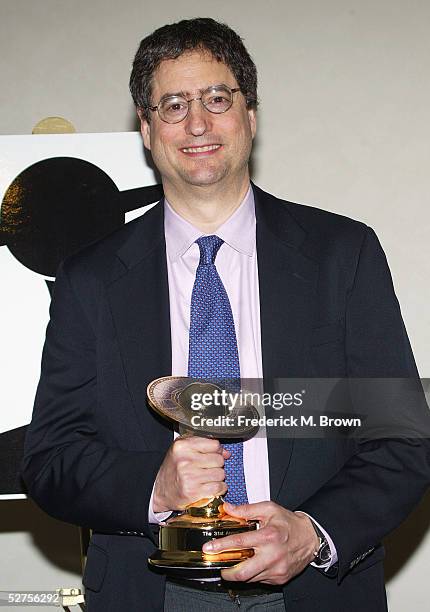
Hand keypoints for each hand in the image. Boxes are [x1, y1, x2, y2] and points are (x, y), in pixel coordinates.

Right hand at [153, 436, 230, 511]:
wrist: (160, 491)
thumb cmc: (174, 469)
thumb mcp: (184, 451)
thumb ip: (205, 446)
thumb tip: (226, 453)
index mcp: (182, 446)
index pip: (214, 444)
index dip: (216, 450)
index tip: (211, 455)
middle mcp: (185, 460)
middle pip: (219, 459)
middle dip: (217, 465)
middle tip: (208, 468)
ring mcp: (189, 477)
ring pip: (221, 473)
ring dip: (218, 477)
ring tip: (207, 478)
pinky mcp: (194, 492)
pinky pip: (219, 487)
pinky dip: (219, 488)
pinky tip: (210, 487)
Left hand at [202, 501, 318, 584]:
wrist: (310, 538)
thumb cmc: (288, 522)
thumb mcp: (269, 509)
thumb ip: (247, 509)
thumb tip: (228, 509)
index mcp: (268, 536)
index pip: (239, 543)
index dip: (221, 546)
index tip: (210, 548)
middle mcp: (272, 555)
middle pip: (243, 572)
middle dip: (227, 572)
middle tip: (220, 566)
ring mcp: (276, 570)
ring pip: (250, 578)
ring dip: (239, 573)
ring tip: (235, 564)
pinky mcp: (280, 578)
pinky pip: (260, 580)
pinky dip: (253, 574)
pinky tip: (253, 564)